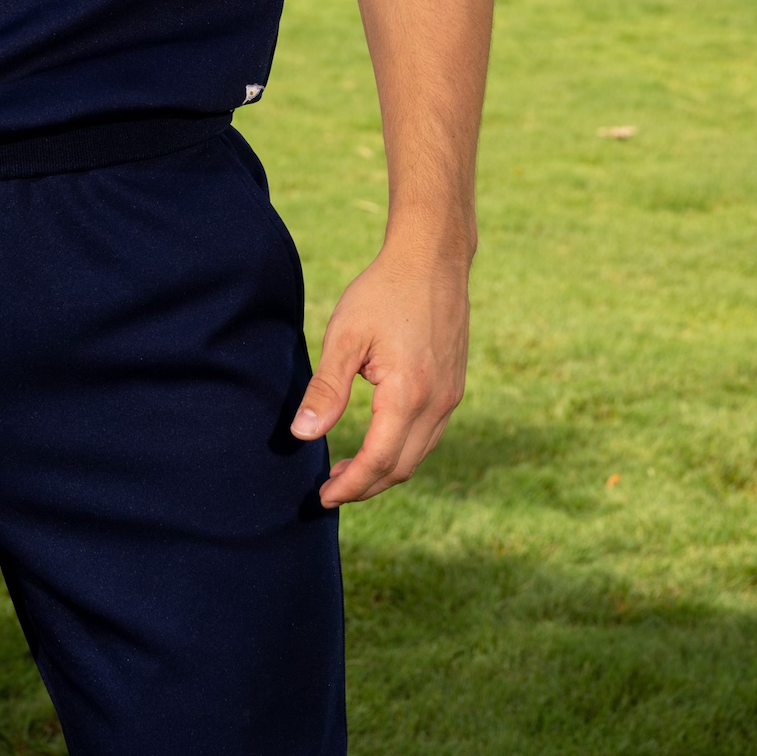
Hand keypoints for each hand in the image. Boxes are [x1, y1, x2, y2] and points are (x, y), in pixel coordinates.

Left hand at [290, 225, 470, 506]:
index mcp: (409, 394)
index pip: (379, 461)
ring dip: (384, 471)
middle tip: (329, 489)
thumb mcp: (345, 336)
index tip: (321, 496)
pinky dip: (402, 451)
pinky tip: (377, 442)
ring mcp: (451, 397)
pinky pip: (429, 435)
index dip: (350, 485)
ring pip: (418, 454)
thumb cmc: (383, 292)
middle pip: (402, 467)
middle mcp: (438, 403)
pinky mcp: (454, 387)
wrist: (432, 259)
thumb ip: (326, 389)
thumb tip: (302, 436)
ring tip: (346, 472)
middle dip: (365, 486)